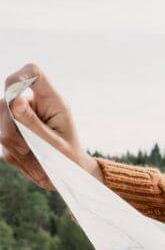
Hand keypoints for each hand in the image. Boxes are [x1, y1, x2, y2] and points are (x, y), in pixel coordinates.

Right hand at [0, 65, 101, 189]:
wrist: (72, 176)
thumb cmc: (70, 159)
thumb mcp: (54, 144)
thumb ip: (33, 123)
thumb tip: (14, 101)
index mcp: (52, 101)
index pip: (33, 72)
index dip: (18, 78)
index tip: (13, 99)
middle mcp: (35, 105)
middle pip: (6, 101)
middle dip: (9, 127)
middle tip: (26, 149)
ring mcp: (23, 117)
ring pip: (0, 122)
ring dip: (13, 145)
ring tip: (34, 160)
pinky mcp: (14, 132)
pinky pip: (2, 140)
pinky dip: (14, 155)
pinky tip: (32, 163)